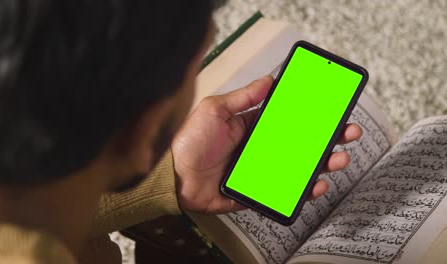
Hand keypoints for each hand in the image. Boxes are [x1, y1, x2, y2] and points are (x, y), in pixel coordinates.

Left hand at [172, 76, 362, 213]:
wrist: (172, 176)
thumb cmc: (190, 141)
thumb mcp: (215, 110)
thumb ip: (243, 97)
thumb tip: (268, 80)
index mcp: (252, 127)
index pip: (289, 120)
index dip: (311, 116)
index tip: (332, 111)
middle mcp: (259, 149)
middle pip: (300, 144)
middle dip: (327, 139)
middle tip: (348, 134)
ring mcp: (259, 171)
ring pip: (298, 168)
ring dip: (322, 164)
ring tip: (338, 158)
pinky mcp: (255, 192)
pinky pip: (283, 193)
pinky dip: (302, 190)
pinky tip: (316, 184)